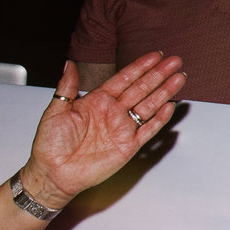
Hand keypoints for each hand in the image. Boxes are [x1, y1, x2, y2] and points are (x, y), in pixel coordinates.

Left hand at [21, 54, 184, 209]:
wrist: (53, 173)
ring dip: (165, 92)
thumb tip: (68, 64)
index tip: (155, 56)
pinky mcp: (128, 146)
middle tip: (174, 61)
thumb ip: (66, 87)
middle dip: (159, 74)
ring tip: (179, 79)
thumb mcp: (55, 111)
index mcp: (97, 101)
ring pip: (149, 106)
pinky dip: (160, 119)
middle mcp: (112, 113)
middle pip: (142, 89)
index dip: (140, 67)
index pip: (124, 79)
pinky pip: (148, 130)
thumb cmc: (50, 145)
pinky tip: (170, 106)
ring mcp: (122, 129)